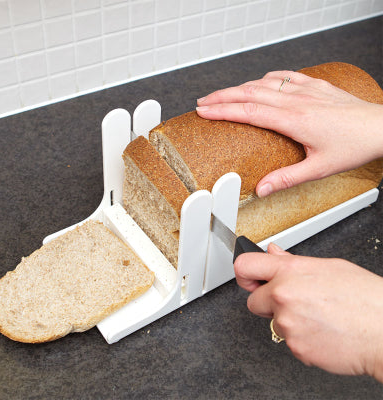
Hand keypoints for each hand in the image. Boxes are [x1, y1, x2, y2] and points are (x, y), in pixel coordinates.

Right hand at [196, 71, 382, 196]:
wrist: (380, 127)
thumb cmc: (353, 146)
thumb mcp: (318, 169)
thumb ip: (286, 178)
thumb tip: (261, 188)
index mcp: (294, 120)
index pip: (248, 112)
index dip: (222, 111)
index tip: (204, 112)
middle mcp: (296, 101)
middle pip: (248, 93)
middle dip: (221, 96)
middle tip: (202, 102)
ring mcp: (305, 89)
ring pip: (263, 83)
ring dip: (238, 87)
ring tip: (222, 95)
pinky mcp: (314, 85)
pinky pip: (284, 76)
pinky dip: (265, 79)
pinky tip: (258, 83)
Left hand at [234, 243, 382, 381]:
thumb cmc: (365, 298)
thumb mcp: (329, 267)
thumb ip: (292, 262)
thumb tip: (273, 253)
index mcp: (290, 271)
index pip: (245, 266)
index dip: (244, 273)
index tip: (248, 278)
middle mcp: (283, 295)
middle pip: (253, 301)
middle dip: (268, 302)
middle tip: (293, 302)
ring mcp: (287, 323)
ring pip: (273, 323)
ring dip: (288, 321)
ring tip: (316, 316)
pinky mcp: (295, 347)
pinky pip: (289, 341)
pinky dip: (301, 338)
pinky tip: (321, 330)